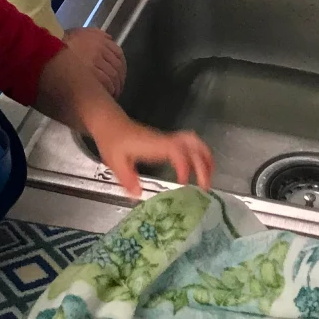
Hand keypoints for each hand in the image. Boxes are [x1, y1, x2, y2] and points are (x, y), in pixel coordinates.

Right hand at [63, 27, 125, 96]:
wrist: (44, 50)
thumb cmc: (60, 43)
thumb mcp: (78, 33)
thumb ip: (95, 35)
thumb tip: (109, 39)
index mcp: (98, 38)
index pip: (118, 54)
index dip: (121, 67)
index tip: (120, 76)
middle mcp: (99, 48)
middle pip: (117, 66)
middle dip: (120, 79)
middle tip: (117, 89)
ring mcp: (95, 60)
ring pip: (113, 76)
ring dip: (115, 87)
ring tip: (111, 95)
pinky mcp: (90, 72)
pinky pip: (105, 82)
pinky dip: (108, 90)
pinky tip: (105, 96)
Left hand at [91, 115, 214, 197]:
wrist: (110, 123)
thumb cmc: (112, 140)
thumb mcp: (115, 162)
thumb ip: (127, 178)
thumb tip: (138, 195)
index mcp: (153, 145)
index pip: (176, 151)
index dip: (184, 166)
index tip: (183, 183)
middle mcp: (164, 140)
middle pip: (193, 144)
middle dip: (203, 164)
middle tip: (205, 186)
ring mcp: (167, 140)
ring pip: (194, 142)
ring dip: (204, 158)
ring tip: (207, 178)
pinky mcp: (167, 142)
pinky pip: (189, 145)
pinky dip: (198, 155)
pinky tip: (197, 170)